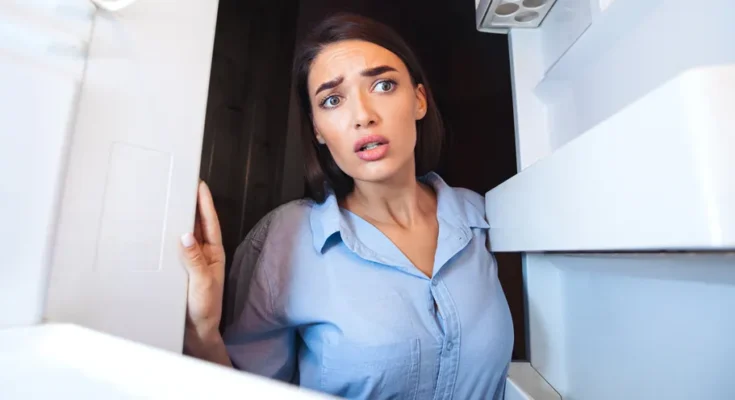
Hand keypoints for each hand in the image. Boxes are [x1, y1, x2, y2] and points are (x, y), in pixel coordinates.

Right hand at [180, 181, 225, 355]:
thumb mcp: (202, 283)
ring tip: (168, 200)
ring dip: (177, 218)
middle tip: (181, 184)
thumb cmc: (205, 309)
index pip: (209, 223)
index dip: (204, 203)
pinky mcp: (178, 270)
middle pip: (195, 224)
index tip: (200, 185)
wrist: (197, 332)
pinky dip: (166, 237)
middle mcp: (202, 254)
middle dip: (190, 204)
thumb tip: (186, 236)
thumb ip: (194, 261)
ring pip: (183, 234)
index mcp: (213, 253)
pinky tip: (157, 229)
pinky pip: (172, 248)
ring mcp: (190, 261)